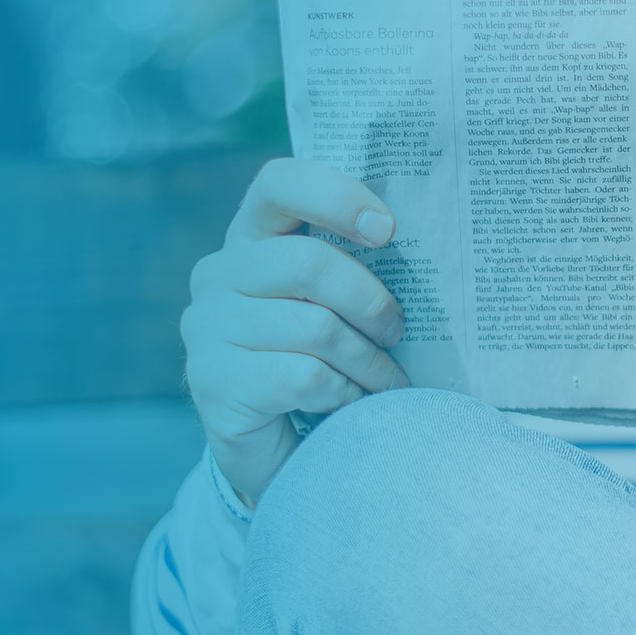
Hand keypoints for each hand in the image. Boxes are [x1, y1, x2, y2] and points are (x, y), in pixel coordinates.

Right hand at [182, 158, 408, 505]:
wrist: (280, 450)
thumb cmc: (322, 360)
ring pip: (315, 328)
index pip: (279, 183)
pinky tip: (350, 404)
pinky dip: (345, 393)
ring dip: (367, 360)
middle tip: (397, 331)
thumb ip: (353, 266)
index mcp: (251, 238)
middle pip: (309, 263)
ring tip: (384, 380)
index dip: (336, 197)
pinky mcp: (214, 383)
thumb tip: (428, 242)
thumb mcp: (335, 304)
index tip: (388, 230)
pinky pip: (305, 377)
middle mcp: (218, 275)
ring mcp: (207, 329)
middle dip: (370, 301)